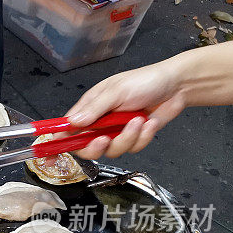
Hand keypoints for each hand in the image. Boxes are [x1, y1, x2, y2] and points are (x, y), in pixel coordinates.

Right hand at [65, 59, 186, 158]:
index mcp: (90, 107)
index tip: (54, 151)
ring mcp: (117, 131)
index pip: (68, 128)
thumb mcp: (116, 91)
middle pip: (86, 147)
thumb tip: (72, 122)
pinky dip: (143, 137)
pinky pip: (132, 148)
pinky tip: (149, 122)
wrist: (177, 86)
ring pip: (112, 150)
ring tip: (138, 121)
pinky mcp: (134, 138)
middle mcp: (101, 122)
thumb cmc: (145, 81)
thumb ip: (94, 108)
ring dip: (127, 138)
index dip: (60, 140)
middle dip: (95, 147)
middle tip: (104, 139)